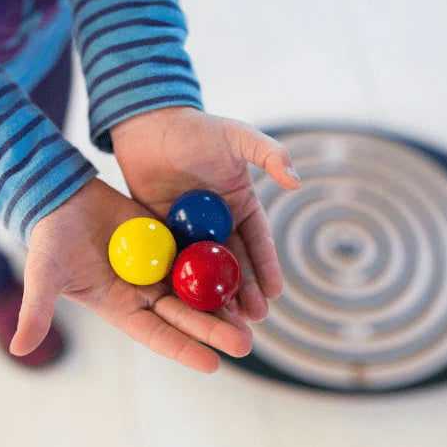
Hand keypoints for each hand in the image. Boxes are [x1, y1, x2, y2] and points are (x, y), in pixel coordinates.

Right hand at [9, 178, 251, 372]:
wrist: (64, 197)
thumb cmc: (51, 236)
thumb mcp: (45, 273)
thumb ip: (38, 308)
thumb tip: (20, 349)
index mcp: (121, 308)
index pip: (157, 335)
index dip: (184, 349)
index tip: (213, 365)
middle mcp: (144, 293)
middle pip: (185, 316)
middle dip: (214, 330)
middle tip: (245, 343)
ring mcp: (159, 268)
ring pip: (196, 289)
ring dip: (223, 302)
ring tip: (252, 315)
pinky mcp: (168, 243)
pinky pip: (196, 256)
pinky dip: (216, 265)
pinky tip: (242, 272)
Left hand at [111, 107, 299, 321]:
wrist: (148, 125)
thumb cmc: (195, 129)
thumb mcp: (236, 137)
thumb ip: (268, 154)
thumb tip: (297, 181)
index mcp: (241, 205)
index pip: (259, 241)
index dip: (267, 266)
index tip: (275, 292)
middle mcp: (220, 223)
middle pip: (236, 262)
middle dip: (247, 290)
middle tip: (255, 318)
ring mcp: (192, 231)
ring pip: (208, 269)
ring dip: (218, 295)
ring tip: (227, 321)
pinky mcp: (166, 234)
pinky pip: (177, 261)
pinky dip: (185, 283)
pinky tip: (190, 305)